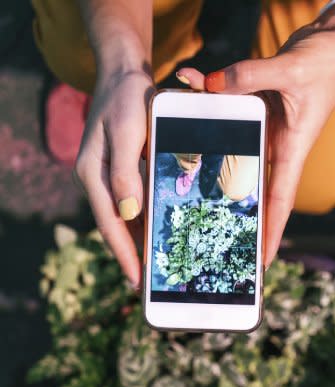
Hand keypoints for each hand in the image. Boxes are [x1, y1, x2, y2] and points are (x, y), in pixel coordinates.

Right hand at [74, 69, 153, 287]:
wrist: (124, 75)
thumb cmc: (127, 100)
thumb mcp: (127, 132)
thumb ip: (126, 173)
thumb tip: (128, 214)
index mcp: (94, 175)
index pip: (110, 224)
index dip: (124, 255)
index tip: (137, 282)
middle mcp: (98, 182)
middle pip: (117, 228)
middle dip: (134, 257)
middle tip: (153, 284)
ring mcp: (109, 179)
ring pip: (127, 220)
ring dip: (141, 243)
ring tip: (160, 268)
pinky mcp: (123, 174)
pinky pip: (135, 205)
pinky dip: (147, 222)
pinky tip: (162, 235)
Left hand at [176, 2, 334, 266]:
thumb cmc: (330, 61)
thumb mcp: (291, 69)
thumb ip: (248, 76)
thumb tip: (209, 86)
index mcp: (294, 148)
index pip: (280, 201)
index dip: (271, 234)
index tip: (262, 262)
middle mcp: (278, 144)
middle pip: (251, 183)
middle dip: (232, 206)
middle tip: (205, 228)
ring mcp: (267, 127)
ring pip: (232, 143)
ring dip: (207, 142)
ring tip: (179, 153)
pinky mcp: (259, 106)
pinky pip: (230, 108)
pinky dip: (211, 98)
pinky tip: (192, 85)